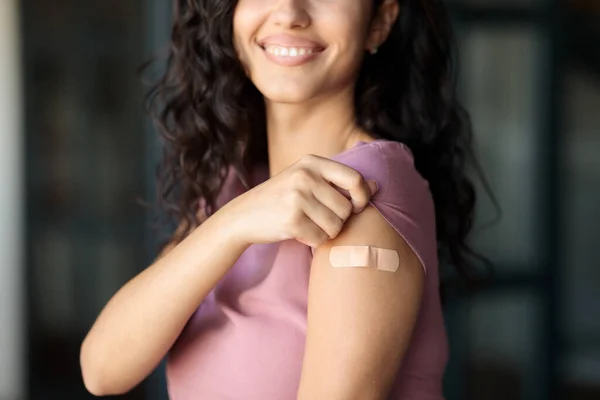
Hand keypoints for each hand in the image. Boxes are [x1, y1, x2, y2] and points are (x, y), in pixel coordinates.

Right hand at [223, 154, 377, 247]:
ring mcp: (297, 197)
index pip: (355, 178)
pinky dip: (313, 241)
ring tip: (309, 225)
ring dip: (326, 232)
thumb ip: (338, 182)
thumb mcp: (306, 180)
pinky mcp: (291, 220)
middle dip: (338, 220)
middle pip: (346, 208)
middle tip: (319, 219)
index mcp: (312, 162)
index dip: (362, 197)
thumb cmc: (281, 199)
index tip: (355, 207)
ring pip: (336, 226)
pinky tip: (299, 233)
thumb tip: (377, 186)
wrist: (243, 215)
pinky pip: (320, 238)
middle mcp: (305, 176)